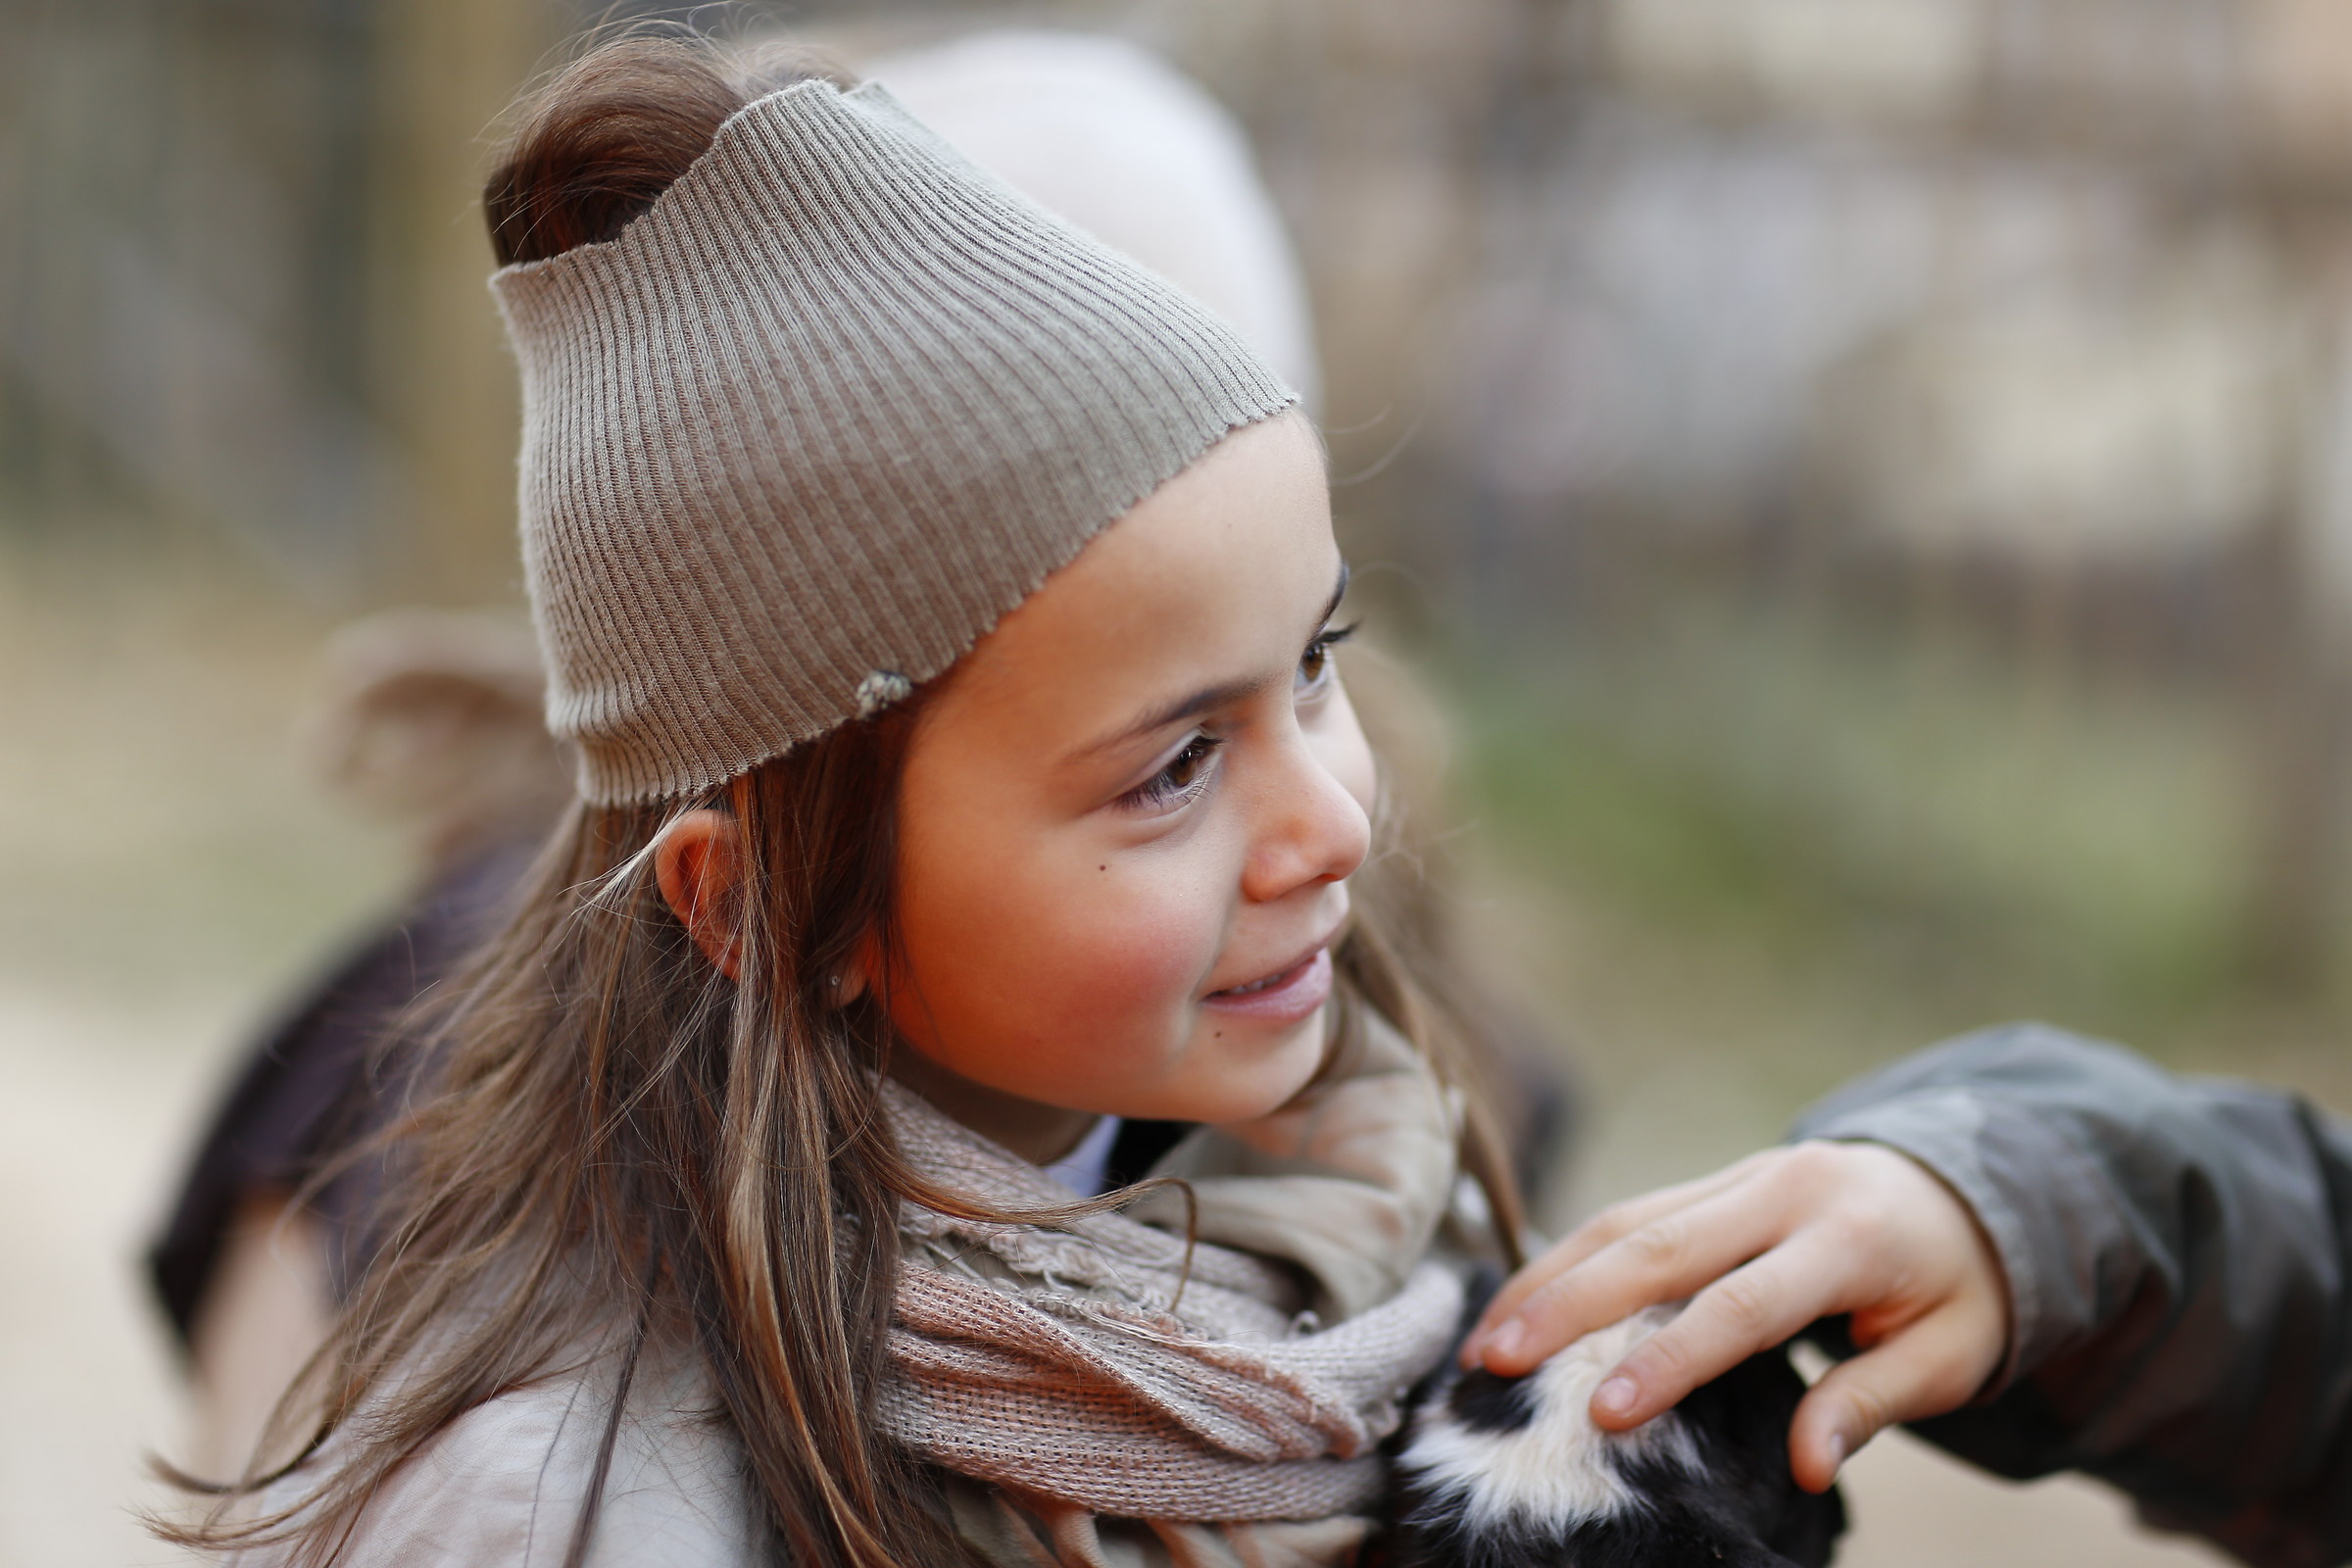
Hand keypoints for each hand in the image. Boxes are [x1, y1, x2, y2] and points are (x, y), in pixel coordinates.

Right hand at [1461, 1141, 2009, 1491]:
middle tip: (1497, 1361)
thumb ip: (1870, 1403)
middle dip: (1569, 1305)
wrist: (1962, 1190)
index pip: (1743, 1304)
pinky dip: (1570, 1258)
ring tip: (1487, 1342)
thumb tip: (1803, 1468)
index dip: (1670, 1360)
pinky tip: (1524, 1304)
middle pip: (1657, 1246)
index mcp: (1848, 1235)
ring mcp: (1742, 1174)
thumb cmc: (1958, 1292)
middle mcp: (1783, 1189)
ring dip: (1549, 1278)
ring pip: (1627, 1220)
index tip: (1602, 1414)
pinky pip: (1632, 1215)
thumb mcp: (1948, 1356)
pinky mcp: (1716, 1180)